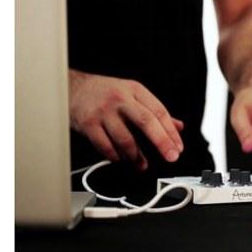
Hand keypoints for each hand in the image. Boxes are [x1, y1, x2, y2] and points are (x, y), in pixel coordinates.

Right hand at [68, 70, 183, 169]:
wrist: (73, 88)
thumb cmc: (106, 92)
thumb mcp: (133, 94)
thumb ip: (155, 111)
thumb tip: (178, 127)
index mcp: (135, 90)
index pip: (159, 112)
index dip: (171, 132)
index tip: (177, 147)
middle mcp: (120, 99)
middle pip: (146, 122)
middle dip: (161, 142)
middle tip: (170, 157)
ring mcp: (103, 111)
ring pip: (125, 139)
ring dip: (136, 156)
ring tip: (141, 164)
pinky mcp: (88, 124)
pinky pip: (105, 146)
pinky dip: (115, 157)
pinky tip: (120, 159)